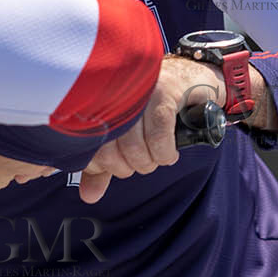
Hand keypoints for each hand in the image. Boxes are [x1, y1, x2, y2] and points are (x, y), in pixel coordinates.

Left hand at [77, 56, 224, 204]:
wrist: (190, 80)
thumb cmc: (154, 109)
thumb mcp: (125, 138)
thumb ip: (106, 166)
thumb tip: (90, 196)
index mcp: (95, 104)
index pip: (87, 150)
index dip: (103, 166)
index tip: (117, 163)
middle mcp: (112, 95)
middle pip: (111, 153)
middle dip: (131, 166)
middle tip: (143, 158)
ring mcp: (138, 92)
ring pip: (135, 147)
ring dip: (151, 161)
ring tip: (157, 153)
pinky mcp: (163, 91)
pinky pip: (159, 137)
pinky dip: (166, 153)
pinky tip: (170, 152)